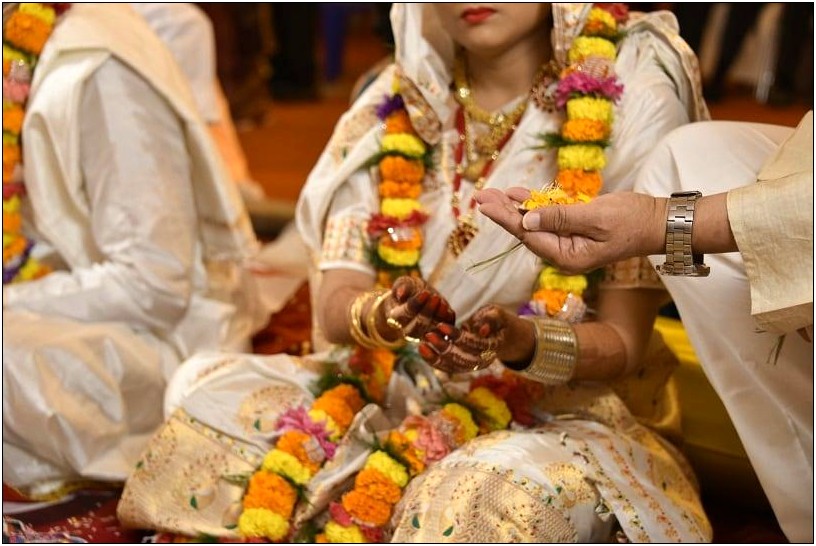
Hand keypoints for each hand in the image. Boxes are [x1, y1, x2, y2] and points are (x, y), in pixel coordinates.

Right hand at [387, 276, 455, 341]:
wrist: (416, 299)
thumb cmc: (407, 289)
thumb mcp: (403, 284)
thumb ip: (401, 287)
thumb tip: (401, 293)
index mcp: (396, 317)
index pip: (406, 312)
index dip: (416, 303)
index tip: (425, 293)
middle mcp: (408, 329)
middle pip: (418, 325)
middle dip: (428, 311)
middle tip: (435, 297)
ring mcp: (422, 334)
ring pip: (431, 331)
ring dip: (438, 318)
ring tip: (443, 304)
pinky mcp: (437, 333)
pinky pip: (443, 332)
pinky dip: (447, 322)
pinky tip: (449, 311)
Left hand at [417, 305, 507, 373]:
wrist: (498, 334)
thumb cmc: (496, 319)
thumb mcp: (497, 314)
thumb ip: (491, 320)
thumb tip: (483, 330)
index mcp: (493, 347)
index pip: (474, 344)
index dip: (457, 336)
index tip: (441, 326)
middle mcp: (483, 361)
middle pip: (462, 359)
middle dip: (443, 348)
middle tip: (428, 335)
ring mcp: (472, 366)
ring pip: (452, 366)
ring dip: (436, 357)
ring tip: (421, 345)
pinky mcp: (462, 367)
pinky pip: (447, 367)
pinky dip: (434, 360)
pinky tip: (422, 350)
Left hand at [476, 188, 665, 274]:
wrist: (658, 222)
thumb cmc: (632, 221)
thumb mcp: (596, 217)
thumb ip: (560, 217)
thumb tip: (527, 218)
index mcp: (566, 256)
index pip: (527, 234)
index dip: (504, 218)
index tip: (484, 204)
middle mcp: (563, 252)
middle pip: (525, 230)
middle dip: (503, 212)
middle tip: (480, 195)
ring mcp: (568, 242)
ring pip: (534, 222)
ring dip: (514, 206)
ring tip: (492, 193)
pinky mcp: (573, 230)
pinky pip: (547, 217)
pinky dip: (533, 204)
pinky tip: (516, 194)